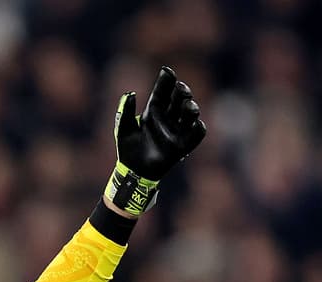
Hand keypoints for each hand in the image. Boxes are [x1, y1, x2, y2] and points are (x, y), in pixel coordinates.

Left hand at [106, 66, 206, 216]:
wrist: (134, 172)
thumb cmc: (128, 150)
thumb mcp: (124, 129)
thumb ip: (125, 111)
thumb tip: (130, 93)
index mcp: (153, 111)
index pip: (162, 92)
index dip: (166, 81)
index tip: (167, 70)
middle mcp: (167, 118)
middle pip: (179, 99)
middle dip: (182, 91)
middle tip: (180, 88)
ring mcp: (176, 130)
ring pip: (190, 114)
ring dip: (191, 107)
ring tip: (188, 106)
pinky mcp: (183, 145)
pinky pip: (197, 134)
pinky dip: (198, 128)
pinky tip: (196, 124)